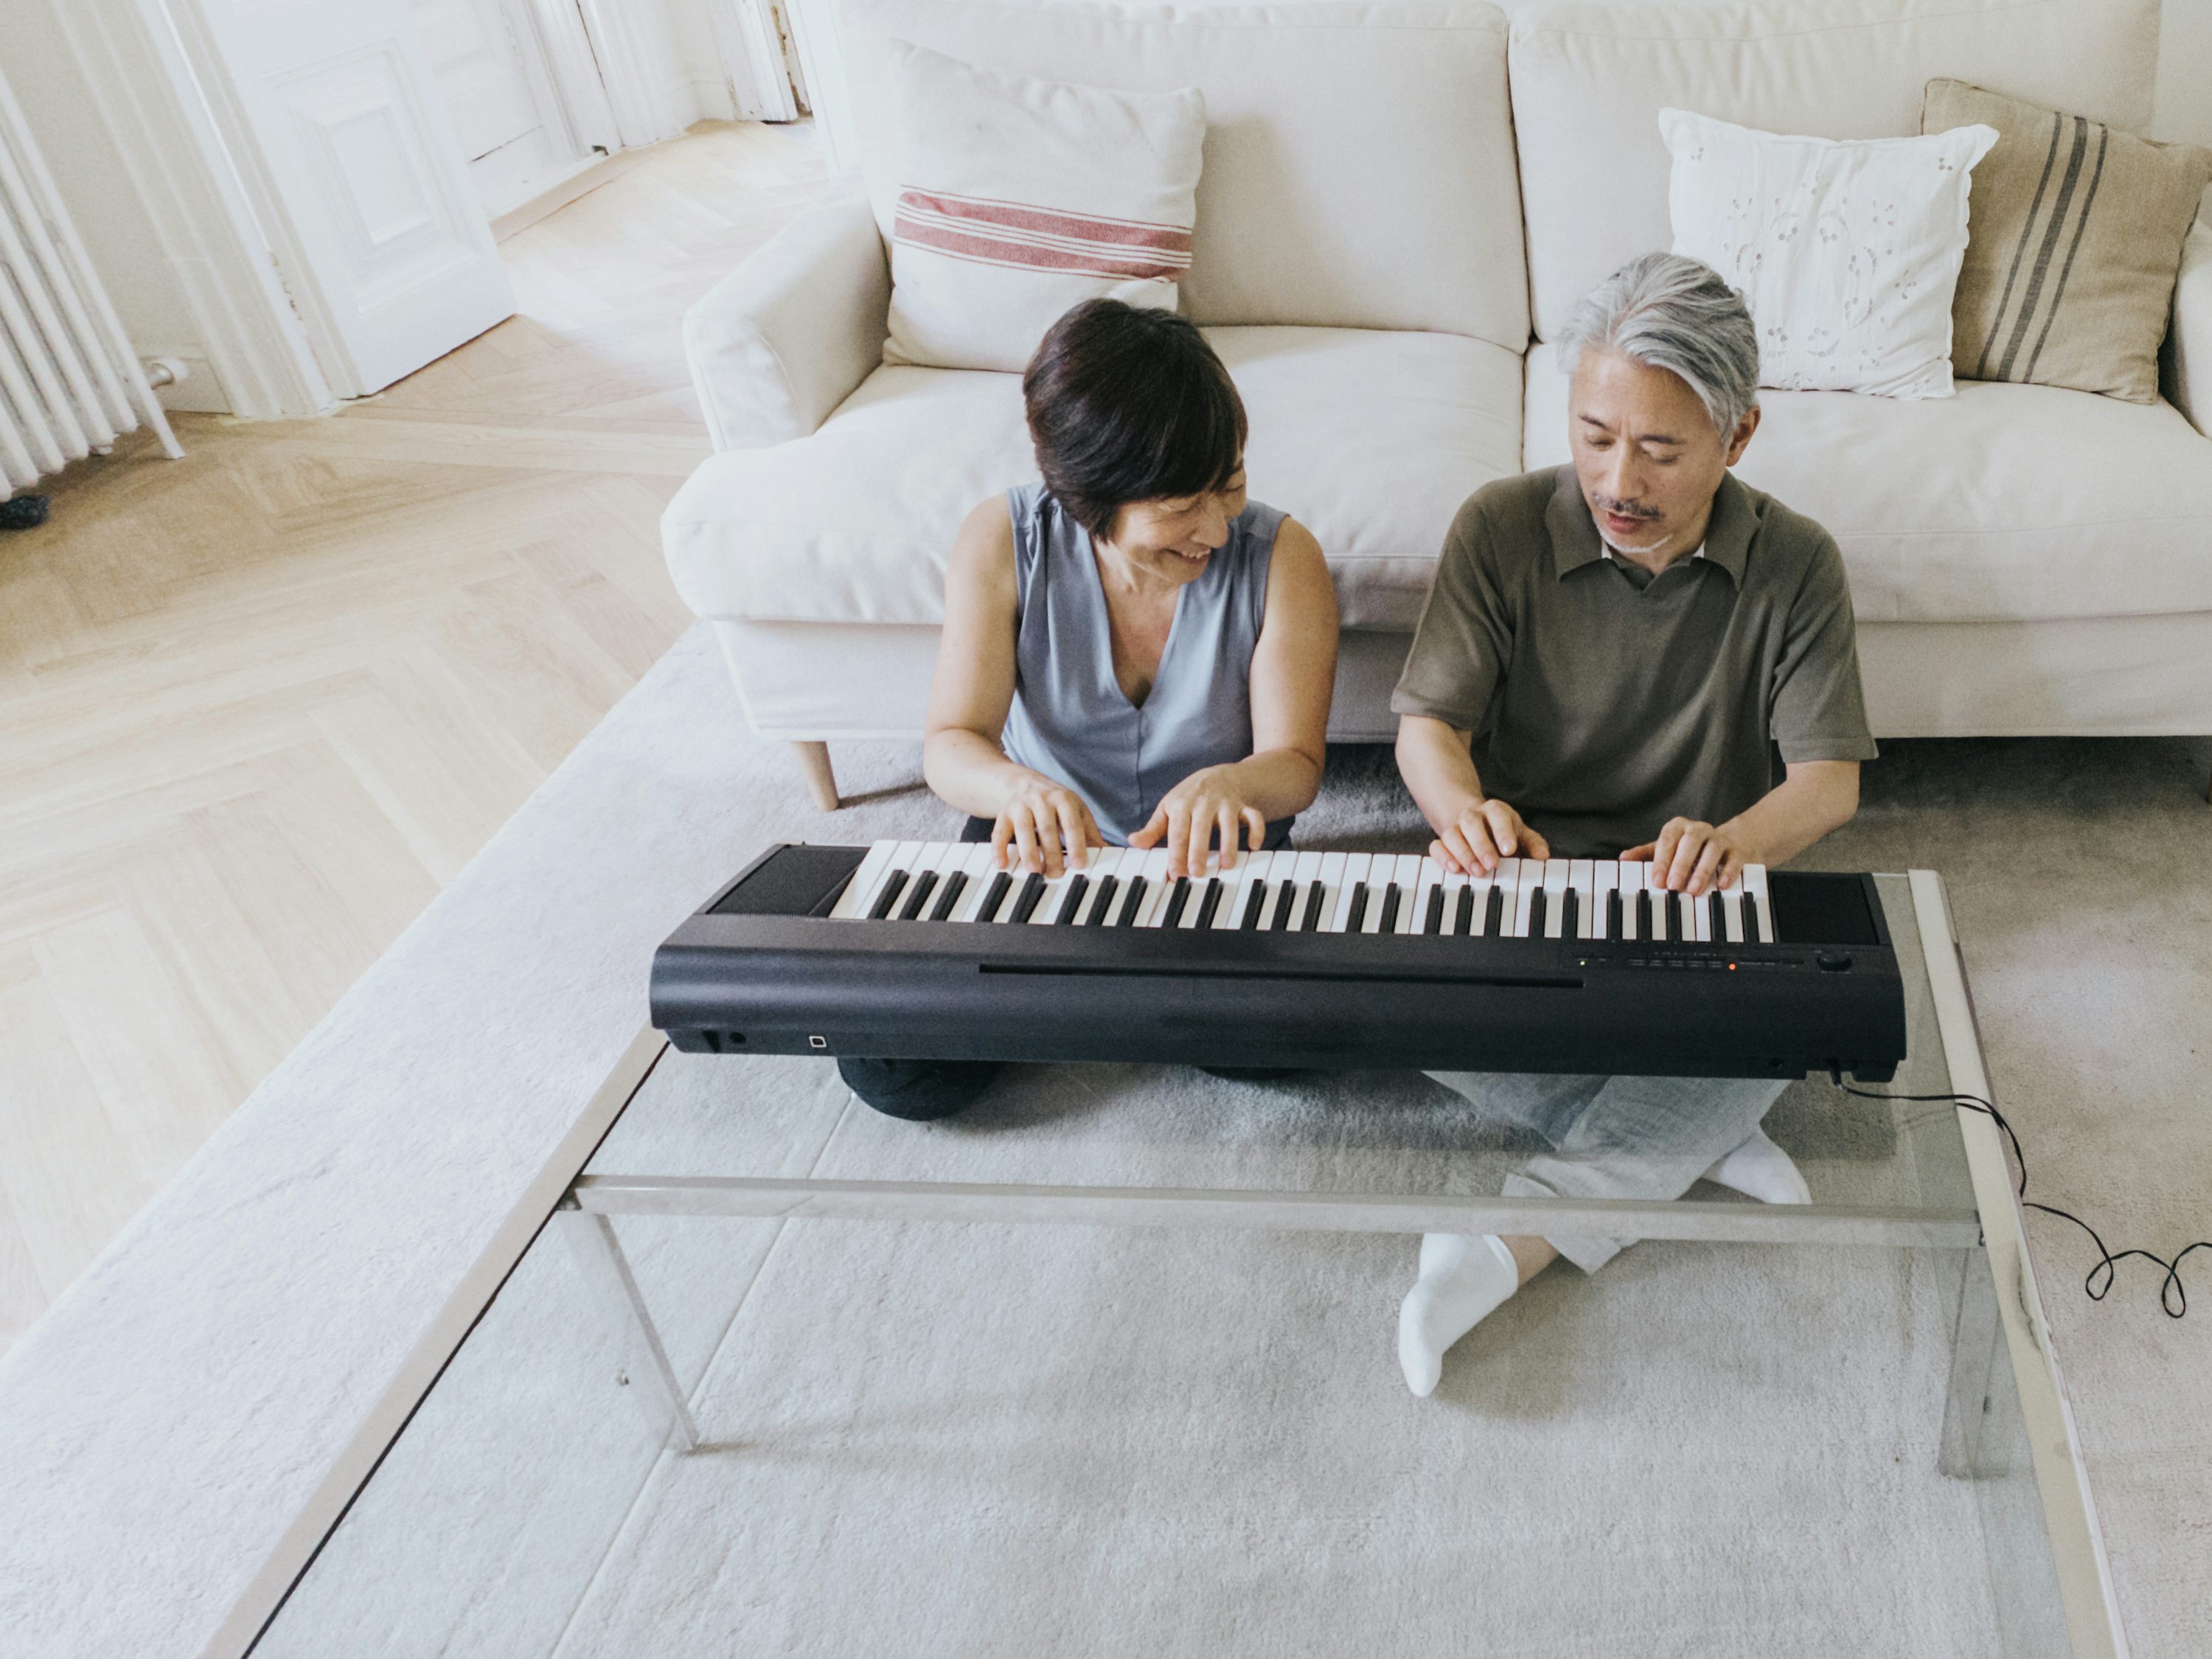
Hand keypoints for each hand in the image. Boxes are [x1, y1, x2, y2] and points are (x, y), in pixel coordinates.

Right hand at [991, 774, 1100, 875]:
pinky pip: (999, 831)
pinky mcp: (1003, 813)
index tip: (1079, 864)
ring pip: (1023, 829)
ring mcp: (1020, 805)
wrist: (1020, 781)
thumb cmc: (1053, 802)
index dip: (1076, 843)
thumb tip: (1108, 854)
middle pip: (1047, 827)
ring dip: (1028, 851)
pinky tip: (1002, 863)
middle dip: (1052, 852)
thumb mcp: (1074, 810)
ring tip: (1034, 871)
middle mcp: (1041, 799)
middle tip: (1057, 874)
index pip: (1071, 822)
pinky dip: (999, 848)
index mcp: (1063, 799)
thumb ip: (1088, 832)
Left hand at [1128, 765, 1266, 876]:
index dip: (1176, 853)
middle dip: (1199, 851)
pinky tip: (1254, 847)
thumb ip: (1153, 829)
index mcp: (1182, 804)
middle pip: (1200, 828)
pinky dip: (1257, 830)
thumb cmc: (1190, 797)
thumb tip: (1133, 842)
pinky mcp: (1244, 805)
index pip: (1177, 832)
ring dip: (1229, 844)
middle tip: (1197, 873)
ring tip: (1227, 865)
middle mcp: (1204, 803)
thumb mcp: (1169, 808)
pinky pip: (1253, 816)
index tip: (1174, 873)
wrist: (1221, 774)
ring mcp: (1225, 803)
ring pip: (1229, 823)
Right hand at [1430, 798, 1549, 874]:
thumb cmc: (1500, 830)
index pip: (1497, 814)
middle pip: (1471, 823)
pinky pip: (1436, 846)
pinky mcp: (1442, 841)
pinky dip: (1443, 857)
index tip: (1509, 850)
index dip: (1502, 831)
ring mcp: (1455, 827)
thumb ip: (1531, 843)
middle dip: (1481, 845)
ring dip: (1463, 854)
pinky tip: (1454, 869)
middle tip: (1491, 865)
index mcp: (1494, 811)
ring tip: (1476, 872)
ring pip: (1452, 834)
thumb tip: (1543, 855)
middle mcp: (1472, 816)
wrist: (1472, 819)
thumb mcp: (1519, 832)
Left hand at [1621, 818, 1753, 895]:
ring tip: (1694, 889)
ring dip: (1702, 869)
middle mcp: (1698, 829)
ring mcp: (1719, 838)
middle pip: (1690, 842)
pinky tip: (1722, 885)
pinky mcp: (1737, 850)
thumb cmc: (1689, 849)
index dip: (1661, 860)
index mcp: (1678, 828)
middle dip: (1681, 865)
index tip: (1657, 880)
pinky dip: (1728, 871)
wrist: (1728, 842)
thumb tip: (1623, 858)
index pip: (1667, 840)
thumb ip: (1645, 854)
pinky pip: (1734, 858)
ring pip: (1712, 848)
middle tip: (1673, 886)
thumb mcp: (1665, 850)